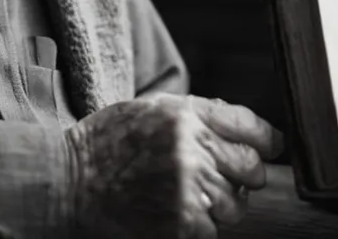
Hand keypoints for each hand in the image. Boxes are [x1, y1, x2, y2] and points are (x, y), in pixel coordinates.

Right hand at [64, 93, 284, 237]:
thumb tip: (249, 129)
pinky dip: (199, 227)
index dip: (266, 140)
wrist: (68, 182)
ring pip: (236, 204)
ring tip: (190, 198)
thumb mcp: (150, 109)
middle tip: (222, 178)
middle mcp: (190, 148)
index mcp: (185, 115)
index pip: (251, 128)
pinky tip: (174, 214)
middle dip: (243, 176)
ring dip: (221, 205)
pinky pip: (213, 230)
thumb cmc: (108, 143)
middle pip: (252, 168)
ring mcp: (186, 188)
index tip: (269, 148)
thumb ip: (198, 114)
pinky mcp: (180, 223)